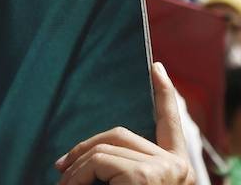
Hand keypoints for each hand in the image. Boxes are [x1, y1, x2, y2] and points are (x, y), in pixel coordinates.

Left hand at [53, 61, 196, 184]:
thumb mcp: (130, 181)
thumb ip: (121, 164)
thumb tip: (83, 156)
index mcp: (177, 169)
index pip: (170, 124)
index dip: (163, 94)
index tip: (156, 67)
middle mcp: (179, 168)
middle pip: (121, 135)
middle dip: (86, 148)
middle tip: (61, 166)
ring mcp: (165, 170)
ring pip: (104, 148)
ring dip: (76, 168)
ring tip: (63, 184)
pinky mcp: (145, 176)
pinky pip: (98, 161)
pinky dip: (77, 174)